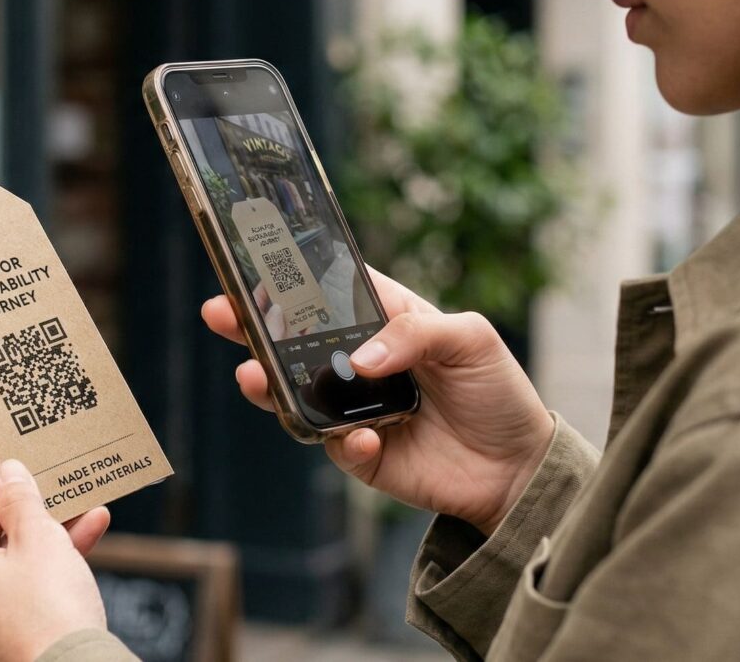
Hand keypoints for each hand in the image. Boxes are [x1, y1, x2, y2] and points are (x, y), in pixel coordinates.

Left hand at [0, 430, 111, 661]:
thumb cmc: (47, 616)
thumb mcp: (39, 540)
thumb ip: (20, 497)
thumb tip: (9, 475)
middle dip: (16, 492)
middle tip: (46, 463)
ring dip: (40, 524)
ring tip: (78, 497)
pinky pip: (11, 583)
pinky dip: (43, 559)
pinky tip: (88, 533)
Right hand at [202, 267, 552, 534]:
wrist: (519, 469)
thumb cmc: (498, 391)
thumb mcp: (470, 339)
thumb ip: (414, 333)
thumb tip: (360, 358)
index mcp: (386, 321)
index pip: (329, 291)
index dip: (292, 278)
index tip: (255, 270)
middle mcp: (363, 363)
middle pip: (296, 341)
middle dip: (253, 327)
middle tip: (220, 314)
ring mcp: (356, 409)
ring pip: (296, 394)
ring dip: (270, 385)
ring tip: (252, 376)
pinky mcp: (362, 454)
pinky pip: (332, 445)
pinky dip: (340, 441)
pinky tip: (359, 438)